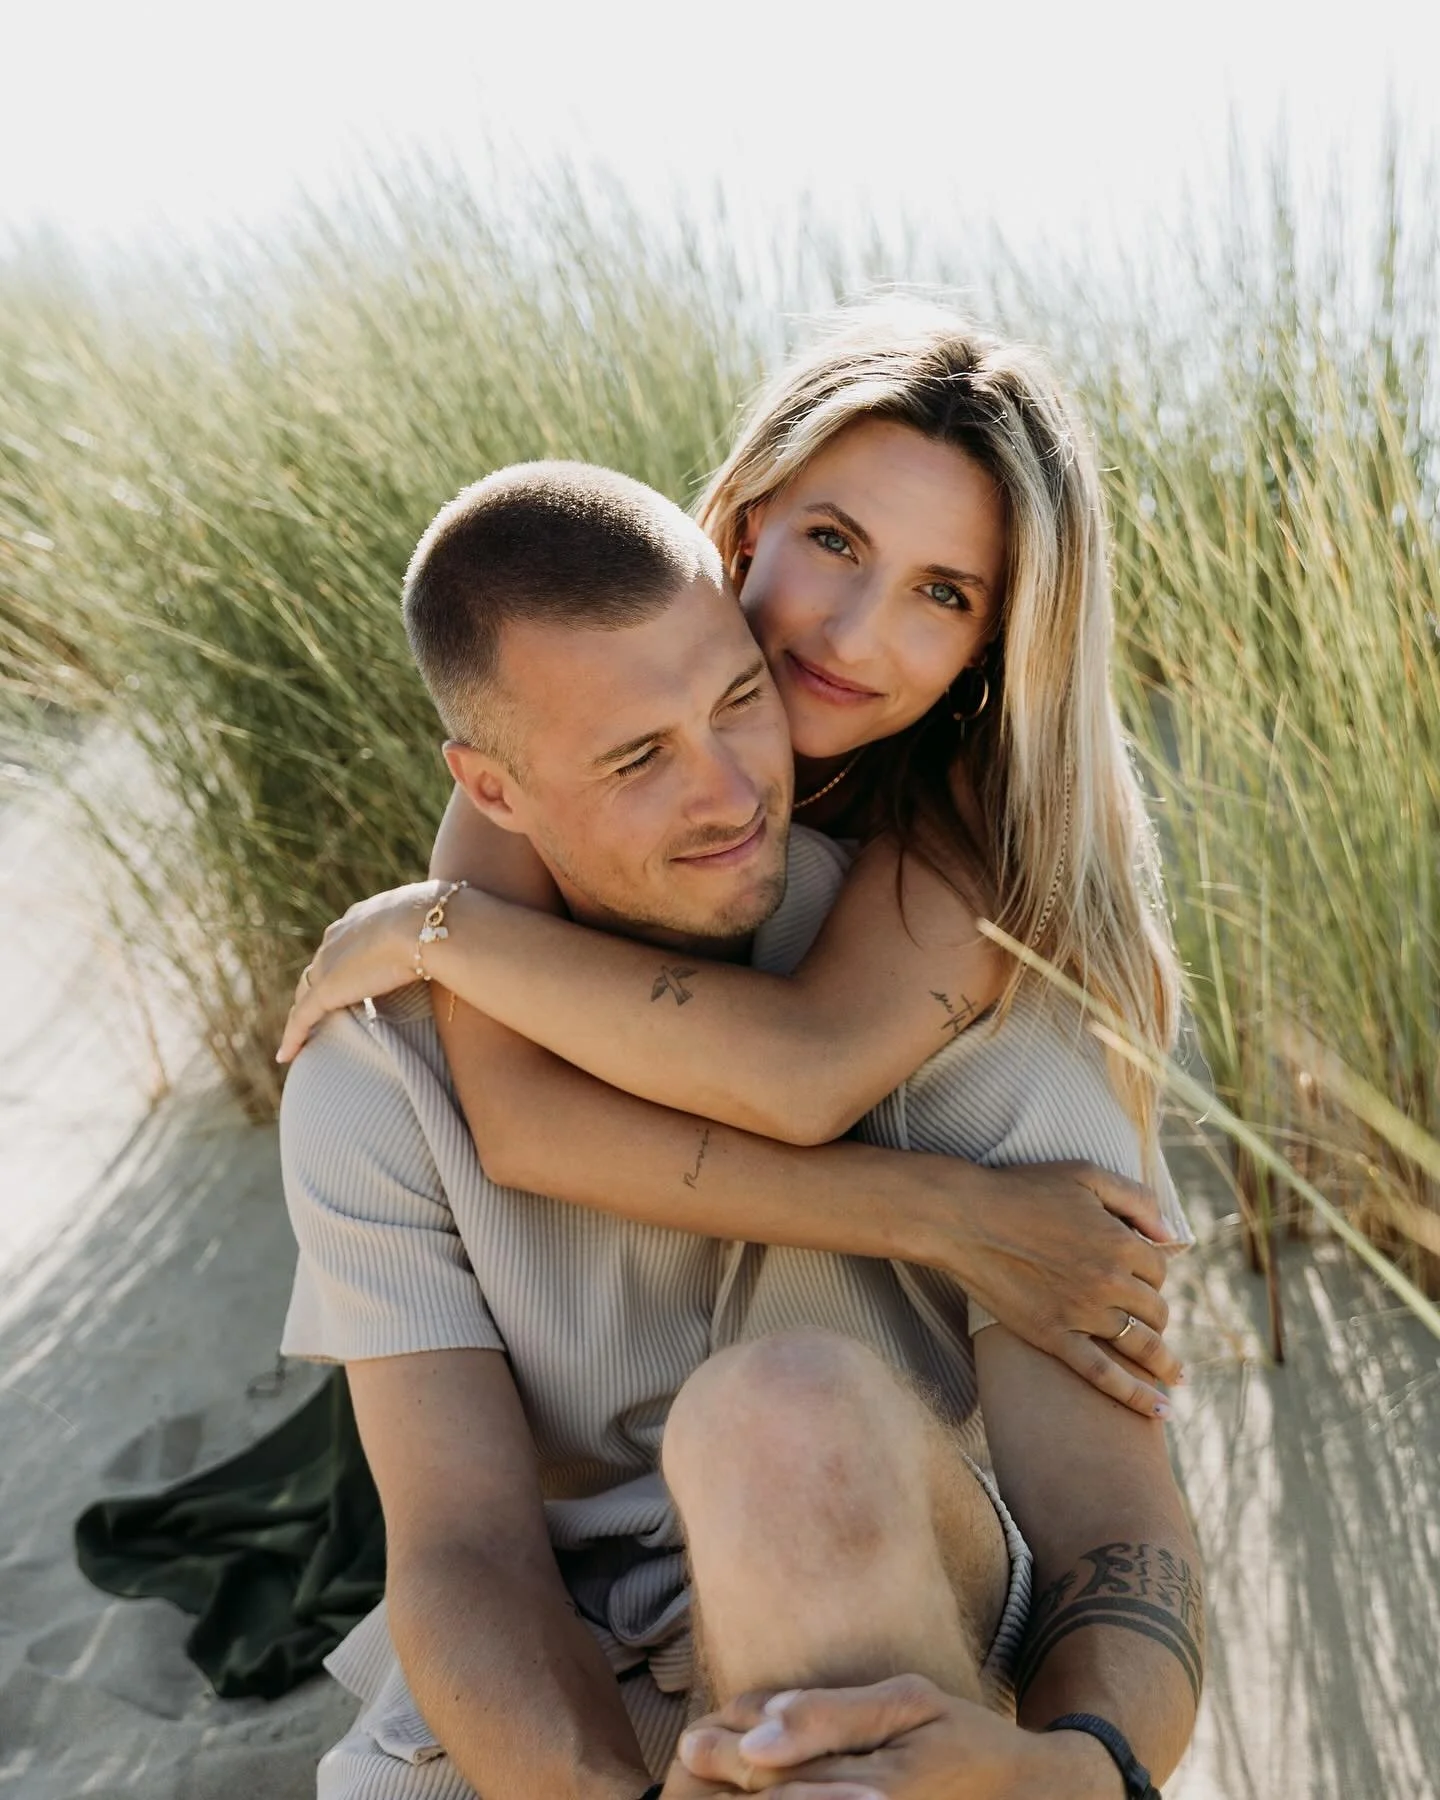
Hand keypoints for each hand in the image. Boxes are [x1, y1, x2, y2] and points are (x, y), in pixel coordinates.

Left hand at [275, 881, 449, 1063]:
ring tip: (304, 1035)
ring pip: (308, 992)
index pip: (348, 941)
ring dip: (305, 1014)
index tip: (354, 977)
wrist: (432, 926)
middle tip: (327, 1011)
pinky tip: (287, 1056)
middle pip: (322, 966)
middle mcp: (340, 935)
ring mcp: (330, 962)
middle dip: (321, 987)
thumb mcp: (447, 921)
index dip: (348, 960)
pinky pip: (302, 1018)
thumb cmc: (449, 921)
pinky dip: (293, 1036)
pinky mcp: (327, 990)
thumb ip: (447, 932)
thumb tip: (476, 937)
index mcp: (367, 916)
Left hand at [675, 1676, 1091, 1798]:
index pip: (771, 1774)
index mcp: (870, 1788)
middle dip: (727, 1781)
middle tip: (695, 1751)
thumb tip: (758, 1726)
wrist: (1028, 1797)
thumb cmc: (964, 1736)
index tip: (694, 1739)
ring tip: (715, 1779)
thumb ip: (831, 1714)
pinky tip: (774, 1793)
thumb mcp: (907, 1702)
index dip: (725, 1757)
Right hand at [939, 1160, 1183, 1417]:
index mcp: (1121, 1243)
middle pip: (1155, 1309)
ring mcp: (1082, 1313)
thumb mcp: (1085, 1174)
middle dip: (1155, 1314)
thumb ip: (1135, 1198)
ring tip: (1175, 1376)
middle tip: (1145, 1318)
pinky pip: (1104, 1375)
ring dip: (1163, 1362)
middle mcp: (1109, 1281)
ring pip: (1141, 1345)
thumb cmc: (1022, 1190)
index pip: (1159, 1268)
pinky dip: (1136, 1396)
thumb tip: (1169, 1233)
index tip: (1139, 1275)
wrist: (965, 1218)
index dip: (1151, 1271)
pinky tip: (1161, 1412)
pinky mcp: (1053, 1336)